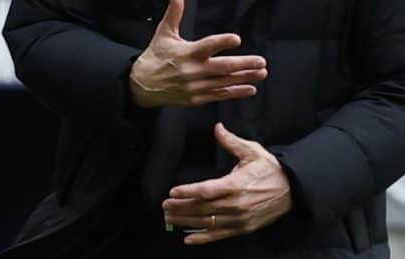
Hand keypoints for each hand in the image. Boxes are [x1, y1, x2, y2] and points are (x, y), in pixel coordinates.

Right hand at [129, 0, 267, 108]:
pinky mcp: (197, 99)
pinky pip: (219, 95)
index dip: (223, 42)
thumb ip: (174, 14)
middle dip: (244, 64)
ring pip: (225, 82)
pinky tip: (249, 89)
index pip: (208, 46)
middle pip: (223, 68)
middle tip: (261, 62)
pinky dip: (235, 92)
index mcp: (187, 53)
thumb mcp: (164, 34)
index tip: (237, 40)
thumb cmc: (156, 57)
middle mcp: (194, 71)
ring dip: (245, 78)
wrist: (143, 85)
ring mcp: (196, 86)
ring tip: (261, 73)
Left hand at [164, 123, 293, 244]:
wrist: (293, 189)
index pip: (205, 190)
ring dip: (186, 221)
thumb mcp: (252, 152)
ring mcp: (239, 219)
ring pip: (207, 222)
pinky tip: (187, 239)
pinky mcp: (243, 228)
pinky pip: (219, 235)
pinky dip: (203, 238)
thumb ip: (231, 142)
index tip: (173, 191)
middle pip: (202, 208)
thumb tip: (217, 127)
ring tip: (170, 218)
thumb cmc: (271, 169)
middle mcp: (235, 204)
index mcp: (236, 184)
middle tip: (164, 206)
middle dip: (181, 207)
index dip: (187, 192)